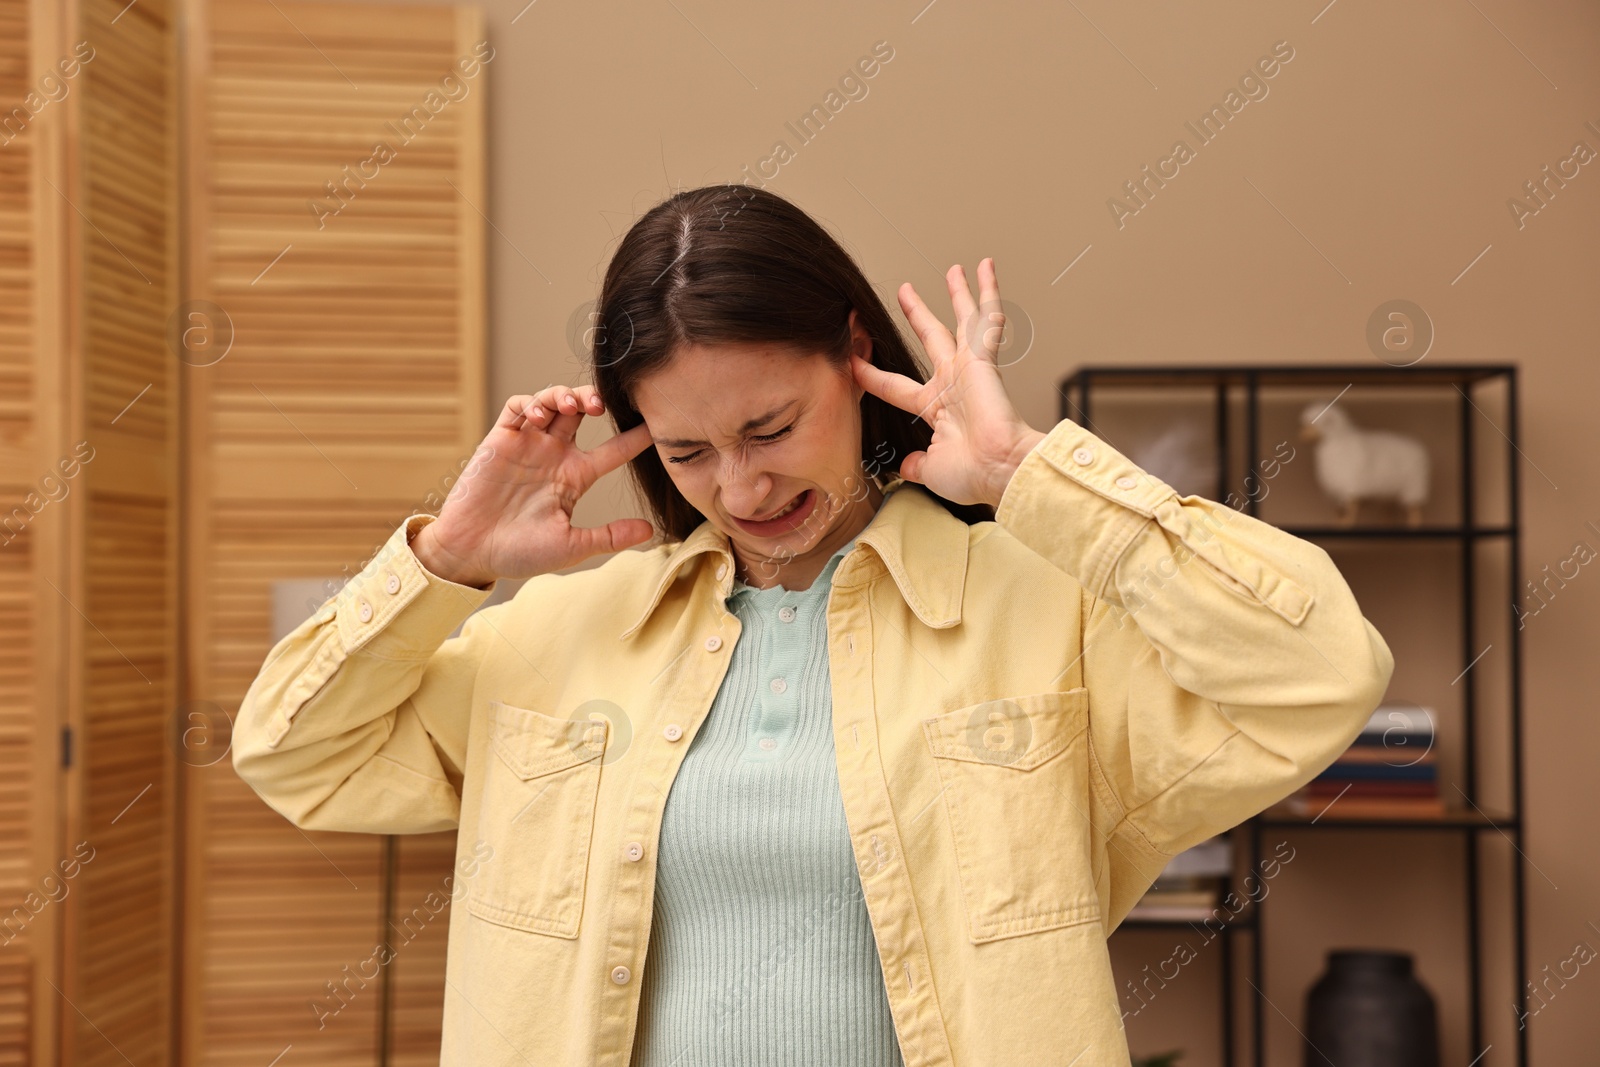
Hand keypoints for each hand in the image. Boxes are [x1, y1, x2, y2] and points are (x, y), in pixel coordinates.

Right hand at [410, 385, 655, 586]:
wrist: (471, 553)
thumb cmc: (520, 554)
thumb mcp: (571, 546)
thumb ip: (609, 537)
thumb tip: (650, 530)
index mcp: (575, 478)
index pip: (613, 451)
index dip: (634, 438)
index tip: (655, 426)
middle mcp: (554, 456)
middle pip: (582, 413)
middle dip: (594, 399)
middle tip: (603, 405)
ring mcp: (527, 445)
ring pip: (551, 402)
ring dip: (564, 394)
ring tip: (573, 404)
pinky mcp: (500, 440)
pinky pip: (516, 407)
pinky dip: (530, 403)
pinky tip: (538, 416)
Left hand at [851, 258, 1044, 507]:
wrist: (999, 470)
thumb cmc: (971, 474)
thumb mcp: (932, 470)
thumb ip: (917, 464)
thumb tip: (905, 467)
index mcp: (936, 407)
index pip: (893, 384)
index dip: (870, 372)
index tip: (854, 358)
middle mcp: (953, 383)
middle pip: (930, 338)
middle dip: (918, 314)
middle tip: (906, 292)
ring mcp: (970, 368)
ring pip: (962, 320)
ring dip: (960, 294)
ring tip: (956, 269)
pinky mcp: (984, 359)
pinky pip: (986, 319)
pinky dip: (988, 292)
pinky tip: (986, 268)